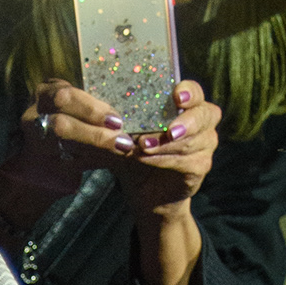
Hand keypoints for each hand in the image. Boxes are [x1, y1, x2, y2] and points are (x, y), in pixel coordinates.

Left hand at [115, 80, 220, 284]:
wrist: (145, 193)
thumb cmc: (133, 154)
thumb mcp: (122, 132)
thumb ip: (114, 116)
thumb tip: (79, 99)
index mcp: (184, 105)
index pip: (194, 91)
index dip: (189, 91)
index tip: (176, 95)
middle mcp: (201, 122)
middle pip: (206, 114)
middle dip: (186, 122)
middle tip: (168, 129)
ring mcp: (205, 145)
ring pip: (194, 141)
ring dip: (167, 144)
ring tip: (143, 146)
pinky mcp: (200, 167)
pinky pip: (187, 162)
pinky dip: (165, 160)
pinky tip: (146, 158)